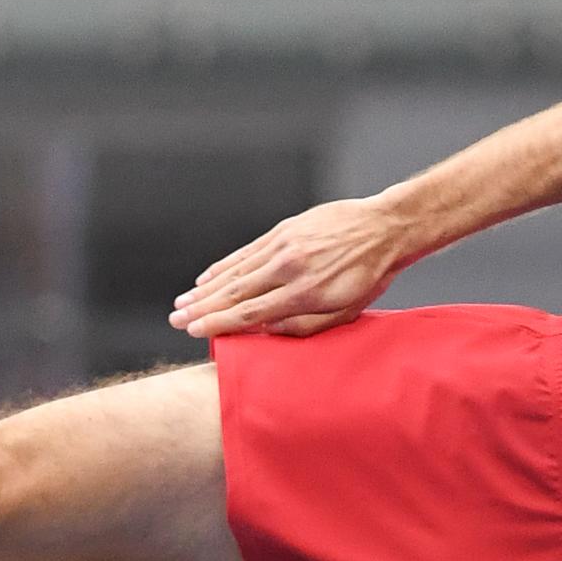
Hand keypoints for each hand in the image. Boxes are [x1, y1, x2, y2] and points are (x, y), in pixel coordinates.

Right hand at [169, 196, 422, 338]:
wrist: (384, 228)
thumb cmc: (369, 276)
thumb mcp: (345, 311)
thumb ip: (303, 325)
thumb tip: (265, 331)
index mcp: (304, 292)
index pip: (250, 312)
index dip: (219, 323)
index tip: (195, 332)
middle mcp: (288, 267)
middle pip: (235, 292)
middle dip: (202, 308)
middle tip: (176, 321)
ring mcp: (283, 245)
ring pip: (236, 271)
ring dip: (206, 288)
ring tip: (183, 302)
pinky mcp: (283, 230)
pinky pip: (247, 251)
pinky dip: (224, 265)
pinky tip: (207, 277)